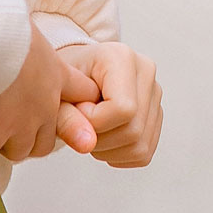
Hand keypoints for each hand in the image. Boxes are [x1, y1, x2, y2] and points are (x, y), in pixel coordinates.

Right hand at [0, 25, 99, 180]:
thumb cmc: (3, 19)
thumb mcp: (24, 24)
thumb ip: (22, 35)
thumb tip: (2, 21)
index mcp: (56, 73)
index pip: (83, 95)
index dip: (74, 107)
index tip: (59, 108)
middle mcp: (44, 104)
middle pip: (47, 139)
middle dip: (28, 138)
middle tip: (2, 127)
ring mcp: (20, 123)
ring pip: (18, 152)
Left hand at [59, 42, 162, 166]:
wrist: (72, 77)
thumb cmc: (64, 81)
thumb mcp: (56, 94)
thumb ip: (66, 118)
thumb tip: (87, 144)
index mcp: (121, 57)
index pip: (123, 108)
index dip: (94, 121)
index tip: (76, 111)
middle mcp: (145, 72)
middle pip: (133, 130)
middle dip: (99, 139)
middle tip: (80, 125)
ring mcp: (154, 94)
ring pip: (140, 146)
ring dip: (108, 150)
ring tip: (90, 131)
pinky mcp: (156, 115)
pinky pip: (143, 153)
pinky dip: (118, 155)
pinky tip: (103, 139)